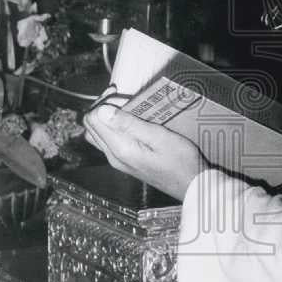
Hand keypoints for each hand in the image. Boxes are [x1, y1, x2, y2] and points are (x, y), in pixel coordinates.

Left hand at [83, 105, 205, 199]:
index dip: (104, 103)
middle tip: (123, 98)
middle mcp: (114, 156)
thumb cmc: (181, 162)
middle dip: (103, 108)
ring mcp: (118, 160)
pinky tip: (131, 122)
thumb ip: (130, 124)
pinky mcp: (124, 162)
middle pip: (91, 126)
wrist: (191, 185)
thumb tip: (103, 110)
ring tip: (126, 107)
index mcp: (120, 149)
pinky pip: (108, 141)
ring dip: (107, 117)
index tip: (120, 96)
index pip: (93, 119)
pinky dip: (114, 127)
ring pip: (97, 134)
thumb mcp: (159, 137)